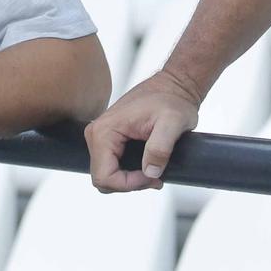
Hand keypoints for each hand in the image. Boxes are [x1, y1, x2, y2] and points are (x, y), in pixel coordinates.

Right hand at [87, 69, 201, 192]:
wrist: (174, 86)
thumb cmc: (173, 99)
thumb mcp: (172, 123)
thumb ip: (160, 148)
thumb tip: (150, 172)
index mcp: (104, 131)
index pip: (104, 177)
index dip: (129, 184)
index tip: (152, 176)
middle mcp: (96, 134)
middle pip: (103, 178)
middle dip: (130, 184)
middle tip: (155, 176)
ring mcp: (101, 136)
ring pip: (108, 174)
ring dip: (130, 179)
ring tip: (153, 170)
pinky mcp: (109, 138)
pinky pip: (112, 166)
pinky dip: (129, 172)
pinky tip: (147, 165)